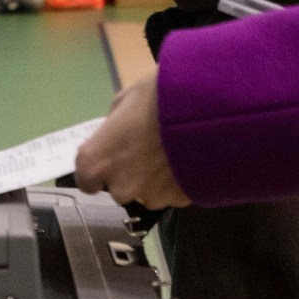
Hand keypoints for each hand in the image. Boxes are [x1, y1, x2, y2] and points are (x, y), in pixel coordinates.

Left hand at [74, 70, 192, 210]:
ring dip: (155, 179)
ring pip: (148, 193)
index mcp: (97, 160)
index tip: (114, 154)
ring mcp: (150, 197)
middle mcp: (119, 186)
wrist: (211, 110)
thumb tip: (115, 132)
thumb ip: (113, 124)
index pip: (86, 178)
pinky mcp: (178, 202)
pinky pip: (173, 193)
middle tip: (148, 148)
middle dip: (130, 172)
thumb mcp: (127, 98)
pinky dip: (177, 181)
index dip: (100, 167)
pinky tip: (188, 159)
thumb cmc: (161, 96)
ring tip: (173, 152)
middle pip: (119, 188)